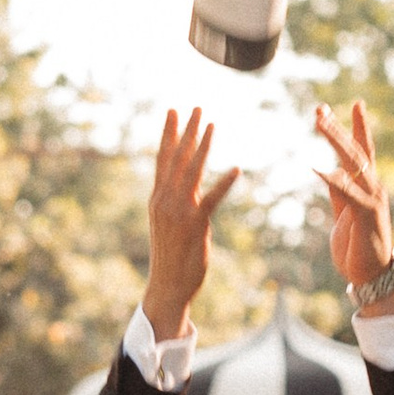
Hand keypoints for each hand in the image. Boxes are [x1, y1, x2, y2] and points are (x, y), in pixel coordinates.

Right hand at [144, 109, 240, 341]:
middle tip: (197, 108)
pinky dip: (224, 183)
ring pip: (192, 171)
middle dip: (187, 131)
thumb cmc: (170, 257)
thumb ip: (173, 202)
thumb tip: (183, 186)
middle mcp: (165, 200)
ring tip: (212, 125)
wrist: (166, 286)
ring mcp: (178, 212)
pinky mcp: (195, 225)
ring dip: (203, 146)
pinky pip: (211, 199)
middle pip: (176, 158)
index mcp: (157, 199)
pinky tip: (236, 169)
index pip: (163, 159)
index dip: (169, 134)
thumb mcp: (167, 224)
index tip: (174, 112)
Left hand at [313, 101, 393, 299]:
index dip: (354, 127)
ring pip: (354, 164)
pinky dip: (336, 180)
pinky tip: (321, 168)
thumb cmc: (358, 247)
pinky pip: (350, 194)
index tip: (345, 105)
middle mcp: (373, 188)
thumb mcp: (344, 214)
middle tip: (320, 109)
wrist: (373, 277)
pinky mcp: (367, 215)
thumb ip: (339, 192)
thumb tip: (329, 171)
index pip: (360, 151)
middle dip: (338, 128)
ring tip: (320, 123)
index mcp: (367, 187)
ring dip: (336, 141)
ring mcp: (372, 200)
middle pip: (355, 151)